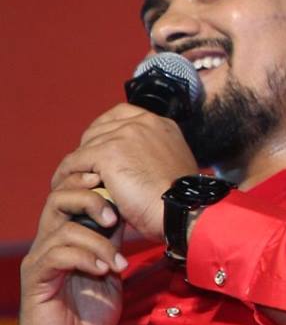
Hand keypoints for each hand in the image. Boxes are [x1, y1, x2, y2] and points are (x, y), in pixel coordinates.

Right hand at [12, 171, 126, 324]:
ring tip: (118, 263)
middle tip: (115, 217)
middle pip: (59, 198)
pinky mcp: (36, 280)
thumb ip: (114, 244)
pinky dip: (85, 258)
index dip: (95, 187)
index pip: (73, 196)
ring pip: (63, 227)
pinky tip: (104, 271)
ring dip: (98, 242)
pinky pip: (56, 255)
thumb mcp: (111, 272)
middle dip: (91, 199)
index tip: (124, 192)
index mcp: (68, 238)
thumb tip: (132, 216)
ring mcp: (40, 261)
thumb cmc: (90, 317)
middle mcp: (49, 244)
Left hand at [52, 104, 197, 242]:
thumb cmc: (178, 199)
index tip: (99, 147)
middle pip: (99, 128)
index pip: (122, 115)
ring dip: (77, 164)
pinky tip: (64, 186)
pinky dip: (66, 174)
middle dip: (89, 148)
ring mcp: (125, 135)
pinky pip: (74, 161)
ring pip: (85, 146)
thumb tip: (131, 161)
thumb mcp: (171, 165)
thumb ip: (152, 153)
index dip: (106, 130)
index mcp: (162, 124)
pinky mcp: (108, 152)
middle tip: (84, 169)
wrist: (182, 209)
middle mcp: (144, 123)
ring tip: (70, 180)